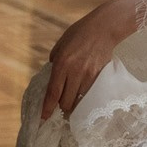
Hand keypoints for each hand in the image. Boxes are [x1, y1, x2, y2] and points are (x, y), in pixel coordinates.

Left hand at [40, 0, 139, 119]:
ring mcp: (88, 76)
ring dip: (73, 104)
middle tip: (58, 109)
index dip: (47, 108)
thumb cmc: (79, 34)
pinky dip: (84, 98)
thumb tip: (51, 77)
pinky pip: (89, 95)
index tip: (44, 118)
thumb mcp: (60, 45)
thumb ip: (54, 61)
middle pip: (66, 101)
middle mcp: (74, 72)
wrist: (103, 29)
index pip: (53, 92)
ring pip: (78, 101)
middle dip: (61, 108)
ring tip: (71, 104)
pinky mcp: (99, 77)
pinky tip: (82, 97)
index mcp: (61, 63)